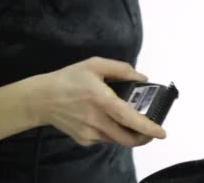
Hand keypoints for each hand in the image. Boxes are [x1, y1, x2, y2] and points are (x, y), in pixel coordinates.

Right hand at [29, 57, 165, 146]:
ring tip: (132, 123)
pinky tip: (107, 120)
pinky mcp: (84, 140)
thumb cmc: (69, 79)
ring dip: (129, 134)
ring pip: (118, 140)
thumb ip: (121, 69)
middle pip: (127, 138)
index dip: (147, 127)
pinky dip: (113, 132)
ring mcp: (90, 133)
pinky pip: (105, 139)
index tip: (162, 132)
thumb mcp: (95, 65)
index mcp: (102, 100)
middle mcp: (97, 120)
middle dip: (144, 137)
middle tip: (152, 130)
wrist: (41, 99)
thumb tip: (142, 78)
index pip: (129, 118)